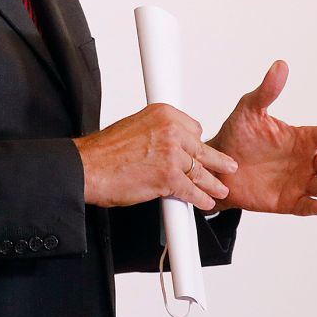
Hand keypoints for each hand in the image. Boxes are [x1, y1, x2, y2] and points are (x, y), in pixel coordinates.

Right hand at [75, 104, 237, 210]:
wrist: (88, 168)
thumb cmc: (106, 152)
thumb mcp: (135, 127)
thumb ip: (156, 133)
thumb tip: (168, 144)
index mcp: (163, 114)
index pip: (195, 128)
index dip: (196, 143)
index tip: (200, 152)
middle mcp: (171, 131)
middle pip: (202, 149)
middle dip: (215, 161)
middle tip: (228, 166)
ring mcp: (173, 155)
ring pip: (201, 171)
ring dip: (212, 183)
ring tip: (220, 189)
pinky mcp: (170, 178)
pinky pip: (193, 190)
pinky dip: (201, 199)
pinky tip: (205, 202)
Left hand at [208, 61, 316, 215]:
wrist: (218, 165)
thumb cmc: (237, 136)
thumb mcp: (250, 110)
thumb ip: (268, 90)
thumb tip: (280, 65)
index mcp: (301, 138)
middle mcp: (304, 160)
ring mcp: (297, 182)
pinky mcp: (286, 201)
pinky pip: (304, 205)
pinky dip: (313, 206)